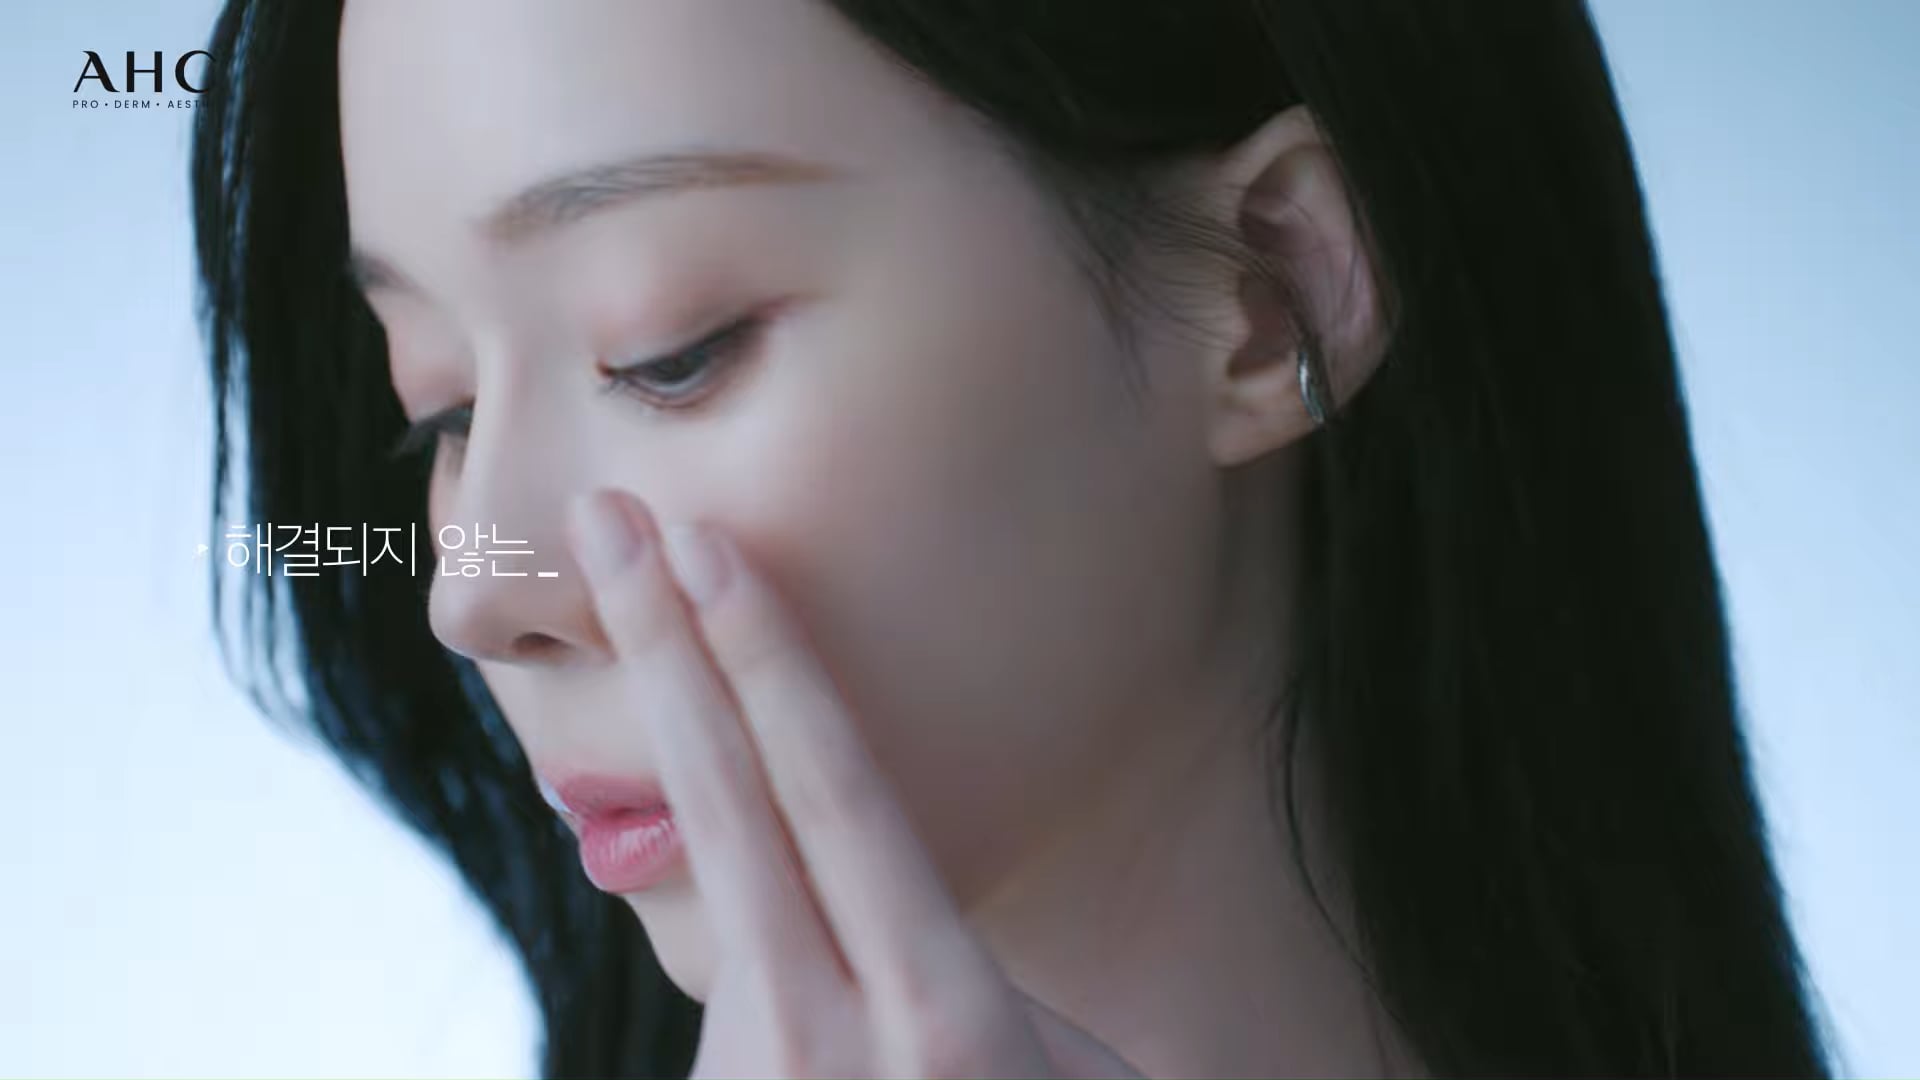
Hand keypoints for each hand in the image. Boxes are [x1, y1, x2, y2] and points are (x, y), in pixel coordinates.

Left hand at [568, 489, 1144, 1079]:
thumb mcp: (1068, 1065)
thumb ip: (963, 966)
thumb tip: (892, 890)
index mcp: (941, 1014)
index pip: (833, 792)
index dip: (766, 657)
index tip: (705, 543)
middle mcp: (822, 1039)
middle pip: (720, 801)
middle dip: (660, 641)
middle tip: (604, 518)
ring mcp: (745, 1077)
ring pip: (719, 884)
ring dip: (707, 789)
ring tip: (736, 756)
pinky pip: (730, 969)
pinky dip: (764, 932)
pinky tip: (812, 999)